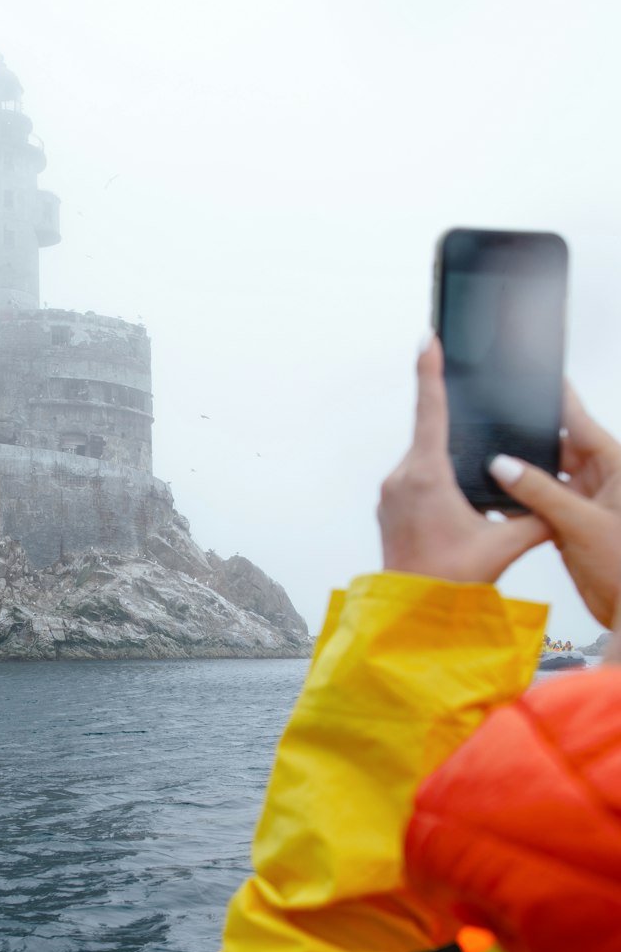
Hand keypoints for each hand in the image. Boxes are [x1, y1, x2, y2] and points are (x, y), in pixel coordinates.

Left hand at [378, 338, 549, 582]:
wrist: (408, 614)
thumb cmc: (449, 581)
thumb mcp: (503, 547)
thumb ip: (537, 516)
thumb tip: (565, 500)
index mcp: (426, 476)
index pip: (429, 410)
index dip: (430, 370)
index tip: (429, 338)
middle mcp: (401, 477)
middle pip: (430, 434)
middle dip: (456, 428)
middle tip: (476, 419)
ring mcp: (390, 491)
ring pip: (424, 459)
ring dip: (448, 460)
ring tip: (472, 481)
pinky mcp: (388, 506)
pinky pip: (414, 478)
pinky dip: (437, 479)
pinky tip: (456, 499)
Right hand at [488, 385, 620, 627]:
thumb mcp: (580, 522)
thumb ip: (539, 491)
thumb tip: (502, 464)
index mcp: (615, 466)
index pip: (580, 422)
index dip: (557, 399)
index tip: (536, 376)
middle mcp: (599, 479)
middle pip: (556, 446)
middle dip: (528, 440)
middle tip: (495, 427)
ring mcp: (583, 501)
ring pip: (544, 475)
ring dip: (521, 474)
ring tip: (488, 461)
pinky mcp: (569, 523)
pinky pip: (539, 501)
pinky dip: (520, 499)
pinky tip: (497, 496)